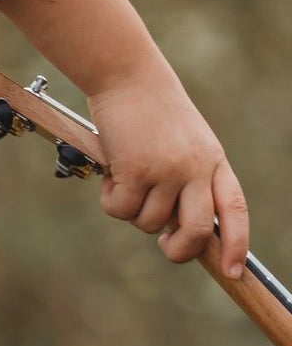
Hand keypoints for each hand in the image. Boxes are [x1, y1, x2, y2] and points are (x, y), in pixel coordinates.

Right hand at [87, 65, 248, 276]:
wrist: (126, 74)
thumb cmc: (149, 110)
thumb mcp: (182, 144)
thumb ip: (187, 181)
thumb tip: (173, 229)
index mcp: (213, 161)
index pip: (234, 209)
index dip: (235, 244)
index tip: (232, 271)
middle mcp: (196, 167)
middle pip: (197, 230)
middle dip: (179, 250)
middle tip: (165, 245)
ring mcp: (168, 170)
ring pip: (149, 223)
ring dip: (130, 211)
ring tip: (124, 179)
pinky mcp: (137, 170)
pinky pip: (120, 210)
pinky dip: (109, 199)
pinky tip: (110, 172)